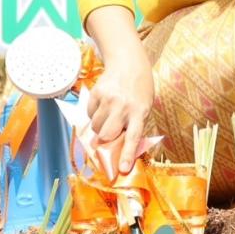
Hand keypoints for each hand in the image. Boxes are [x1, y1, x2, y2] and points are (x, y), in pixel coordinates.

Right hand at [85, 50, 153, 174]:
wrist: (129, 63)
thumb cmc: (139, 91)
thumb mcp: (144, 108)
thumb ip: (134, 126)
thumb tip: (119, 150)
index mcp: (139, 112)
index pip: (133, 137)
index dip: (127, 155)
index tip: (123, 170)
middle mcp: (123, 106)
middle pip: (106, 135)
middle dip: (105, 140)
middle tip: (108, 136)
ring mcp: (108, 99)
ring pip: (95, 126)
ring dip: (99, 126)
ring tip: (110, 114)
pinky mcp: (96, 93)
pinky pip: (89, 114)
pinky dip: (94, 114)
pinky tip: (104, 104)